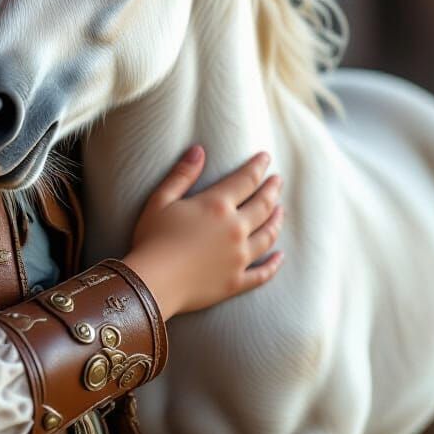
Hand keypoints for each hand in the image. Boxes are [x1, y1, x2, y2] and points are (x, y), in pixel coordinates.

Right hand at [121, 146, 283, 317]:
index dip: (258, 166)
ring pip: (268, 236)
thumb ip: (183, 174)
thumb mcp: (161, 199)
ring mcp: (239, 257)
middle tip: (278, 180)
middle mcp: (235, 229)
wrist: (153, 282)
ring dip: (277, 220)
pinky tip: (280, 256)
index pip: (245, 180)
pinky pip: (263, 272)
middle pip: (263, 206)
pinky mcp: (237, 281)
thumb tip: (199, 150)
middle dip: (272, 190)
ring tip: (281, 210)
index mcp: (217, 206)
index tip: (266, 157)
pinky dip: (274, 264)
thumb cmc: (152, 238)